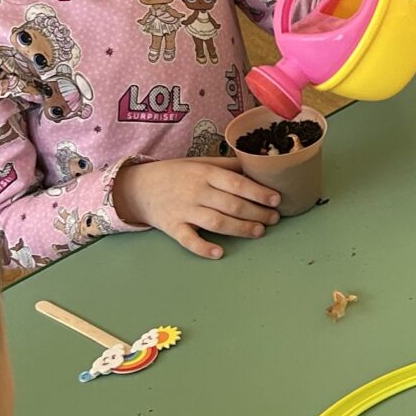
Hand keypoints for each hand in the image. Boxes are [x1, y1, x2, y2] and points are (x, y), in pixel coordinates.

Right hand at [115, 158, 278, 260]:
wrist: (139, 187)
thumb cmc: (177, 174)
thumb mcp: (200, 162)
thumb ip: (228, 167)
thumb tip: (259, 168)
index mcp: (204, 172)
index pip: (236, 183)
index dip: (258, 192)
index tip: (276, 199)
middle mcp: (195, 191)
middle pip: (231, 205)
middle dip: (256, 213)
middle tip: (274, 219)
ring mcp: (183, 210)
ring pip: (216, 223)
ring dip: (240, 229)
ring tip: (259, 232)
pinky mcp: (172, 227)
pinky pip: (189, 240)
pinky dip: (203, 248)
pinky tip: (219, 253)